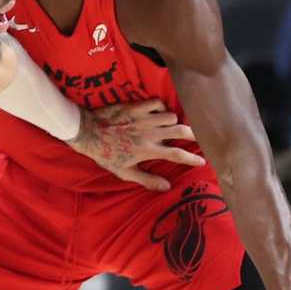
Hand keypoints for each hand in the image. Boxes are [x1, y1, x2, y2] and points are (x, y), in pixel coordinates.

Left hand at [70, 99, 204, 191]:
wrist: (87, 132)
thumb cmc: (105, 154)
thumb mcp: (124, 172)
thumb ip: (147, 179)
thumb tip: (167, 187)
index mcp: (148, 150)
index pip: (177, 154)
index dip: (192, 158)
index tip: (203, 161)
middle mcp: (149, 133)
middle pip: (181, 131)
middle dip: (192, 134)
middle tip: (196, 137)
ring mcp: (143, 118)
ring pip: (171, 116)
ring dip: (172, 121)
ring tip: (169, 126)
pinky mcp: (136, 106)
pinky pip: (157, 102)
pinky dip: (160, 107)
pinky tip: (157, 113)